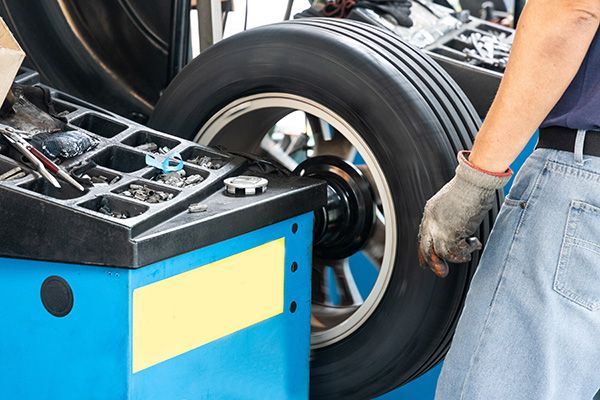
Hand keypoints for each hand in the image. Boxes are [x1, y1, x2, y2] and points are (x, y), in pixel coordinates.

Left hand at [418, 151, 510, 277]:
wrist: (473, 181)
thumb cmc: (470, 187)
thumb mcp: (454, 203)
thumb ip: (450, 216)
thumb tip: (458, 230)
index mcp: (430, 212)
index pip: (423, 236)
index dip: (426, 249)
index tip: (428, 260)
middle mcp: (431, 222)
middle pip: (425, 249)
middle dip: (432, 263)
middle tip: (442, 272)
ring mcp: (439, 228)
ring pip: (442, 254)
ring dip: (458, 256)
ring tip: (468, 249)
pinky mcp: (450, 233)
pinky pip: (456, 253)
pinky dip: (467, 251)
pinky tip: (475, 243)